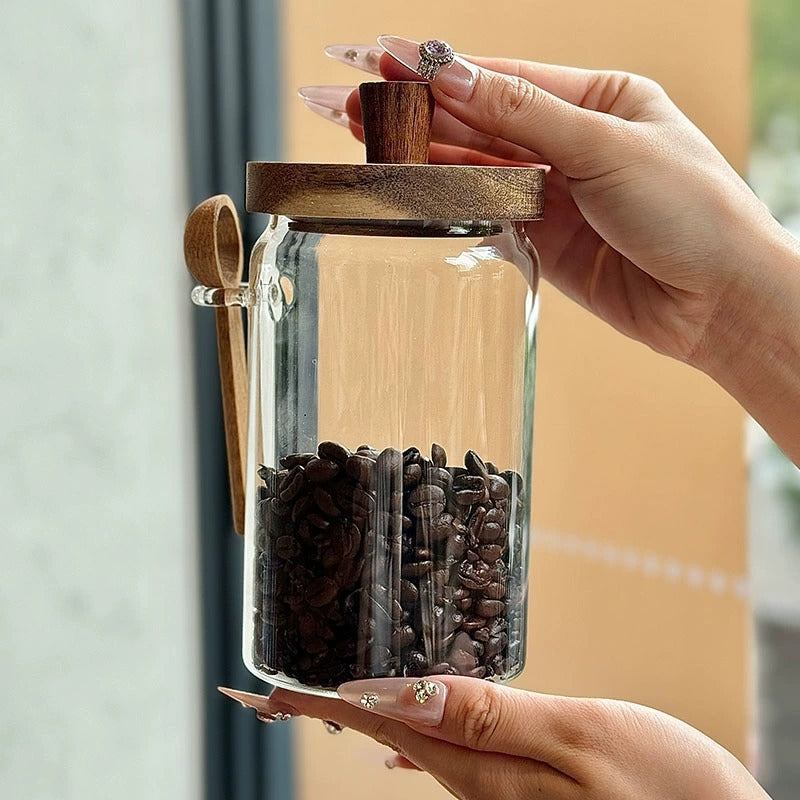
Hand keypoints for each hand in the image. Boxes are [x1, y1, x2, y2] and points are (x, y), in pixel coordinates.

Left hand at [220, 679, 769, 799]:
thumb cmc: (662, 781)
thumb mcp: (580, 740)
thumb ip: (493, 716)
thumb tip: (408, 691)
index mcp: (484, 770)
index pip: (381, 728)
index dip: (318, 708)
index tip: (262, 694)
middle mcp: (479, 784)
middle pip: (383, 738)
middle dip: (323, 713)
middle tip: (270, 693)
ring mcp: (498, 790)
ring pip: (410, 744)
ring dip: (361, 717)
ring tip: (318, 697)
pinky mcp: (521, 786)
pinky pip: (446, 754)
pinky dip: (408, 729)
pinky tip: (399, 725)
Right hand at [302, 38, 799, 461]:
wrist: (717, 302)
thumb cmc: (692, 210)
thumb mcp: (610, 147)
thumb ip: (527, 116)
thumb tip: (453, 77)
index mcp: (597, 99)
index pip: (503, 76)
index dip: (439, 70)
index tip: (381, 59)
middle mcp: (569, 142)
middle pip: (477, 122)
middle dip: (413, 112)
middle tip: (346, 101)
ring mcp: (553, 194)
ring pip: (473, 169)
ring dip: (418, 156)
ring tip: (359, 137)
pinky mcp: (541, 241)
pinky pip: (484, 214)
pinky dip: (445, 203)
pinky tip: (406, 186)